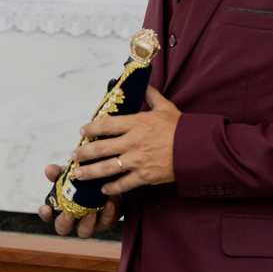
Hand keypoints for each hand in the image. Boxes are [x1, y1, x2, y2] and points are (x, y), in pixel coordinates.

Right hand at [37, 163, 121, 238]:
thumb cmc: (83, 181)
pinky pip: (105, 222)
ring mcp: (88, 224)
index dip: (45, 214)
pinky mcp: (105, 223)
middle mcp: (72, 220)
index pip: (47, 216)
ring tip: (91, 212)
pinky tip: (109, 203)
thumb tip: (48, 170)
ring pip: (84, 233)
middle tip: (69, 214)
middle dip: (64, 223)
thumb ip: (58, 172)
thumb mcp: (71, 175)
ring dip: (87, 223)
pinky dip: (107, 214)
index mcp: (61, 208)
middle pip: (62, 229)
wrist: (108, 182)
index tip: (45, 208)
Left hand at [67, 87, 181, 195]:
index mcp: (136, 123)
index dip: (91, 128)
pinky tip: (103, 188)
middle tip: (73, 155)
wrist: (198, 149)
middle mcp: (133, 142)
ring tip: (78, 174)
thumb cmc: (182, 128)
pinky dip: (111, 187)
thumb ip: (150, 96)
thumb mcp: (165, 107)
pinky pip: (123, 184)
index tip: (82, 130)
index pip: (106, 124)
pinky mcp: (145, 176)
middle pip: (100, 148)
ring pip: (107, 167)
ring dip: (89, 172)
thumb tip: (143, 82)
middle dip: (83, 153)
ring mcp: (138, 160)